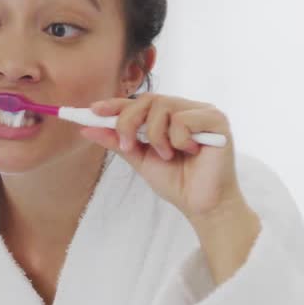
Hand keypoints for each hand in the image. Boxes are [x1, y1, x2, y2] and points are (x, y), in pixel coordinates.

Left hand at [80, 94, 260, 282]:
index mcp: (170, 116)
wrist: (201, 205)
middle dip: (129, 122)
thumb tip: (87, 129)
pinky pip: (183, 119)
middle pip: (148, 99)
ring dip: (156, 136)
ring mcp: (202, 112)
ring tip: (167, 155)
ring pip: (163, 107)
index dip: (116, 104)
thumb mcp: (139, 159)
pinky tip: (190, 152)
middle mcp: (186, 109)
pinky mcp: (216, 121)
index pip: (139, 102)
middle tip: (129, 146)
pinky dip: (177, 139)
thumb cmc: (176, 182)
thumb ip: (118, 142)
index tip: (93, 110)